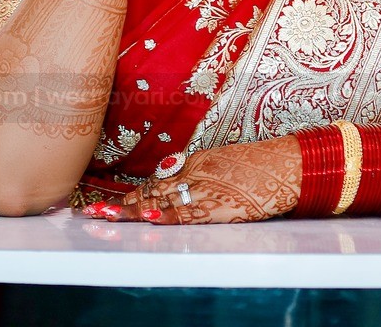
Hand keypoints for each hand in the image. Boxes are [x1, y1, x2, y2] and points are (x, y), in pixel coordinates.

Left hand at [85, 140, 301, 223]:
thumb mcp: (225, 164)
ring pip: (163, 199)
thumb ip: (202, 174)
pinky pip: (188, 211)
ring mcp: (207, 187)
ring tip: (107, 216)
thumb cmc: (261, 167)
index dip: (133, 193)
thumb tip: (179, 186)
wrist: (286, 165)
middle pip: (153, 189)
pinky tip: (148, 217)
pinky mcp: (220, 204)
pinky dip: (166, 215)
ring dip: (132, 210)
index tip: (110, 203)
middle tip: (94, 212)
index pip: (158, 180)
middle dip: (123, 204)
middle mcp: (196, 172)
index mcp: (197, 162)